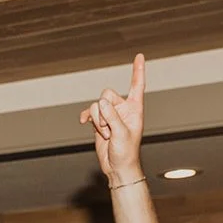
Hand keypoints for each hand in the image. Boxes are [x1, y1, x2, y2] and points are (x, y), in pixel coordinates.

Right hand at [80, 53, 145, 183]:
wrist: (117, 166)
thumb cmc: (126, 152)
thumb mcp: (121, 133)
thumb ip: (112, 116)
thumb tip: (101, 102)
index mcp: (134, 108)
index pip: (137, 85)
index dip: (138, 71)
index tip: (139, 56)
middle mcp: (122, 108)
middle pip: (107, 94)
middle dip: (104, 112)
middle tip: (109, 129)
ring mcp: (110, 115)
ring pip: (96, 106)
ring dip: (97, 121)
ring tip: (106, 134)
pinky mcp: (99, 122)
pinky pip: (89, 112)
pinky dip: (86, 117)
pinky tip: (83, 122)